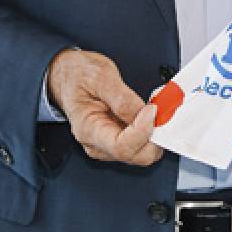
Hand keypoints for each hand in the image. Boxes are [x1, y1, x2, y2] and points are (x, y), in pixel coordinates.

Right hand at [47, 48, 160, 165]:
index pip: (122, 147)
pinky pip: (143, 145)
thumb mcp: (100, 76)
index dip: (143, 130)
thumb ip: (122, 98)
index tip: (153, 109)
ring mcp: (109, 145)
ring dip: (156, 133)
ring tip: (154, 107)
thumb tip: (143, 113)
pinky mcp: (119, 141)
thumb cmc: (78, 75)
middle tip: (161, 110)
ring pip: (144, 153)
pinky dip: (153, 131)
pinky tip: (150, 113)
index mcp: (89, 130)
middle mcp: (98, 145)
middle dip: (155, 136)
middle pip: (137, 156)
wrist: (69, 76)